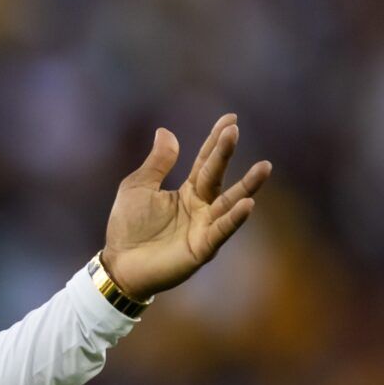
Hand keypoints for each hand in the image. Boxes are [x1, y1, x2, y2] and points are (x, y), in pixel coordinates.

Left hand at [101, 113, 271, 300]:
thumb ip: (157, 163)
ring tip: (264, 167)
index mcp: (186, 192)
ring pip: (229, 202)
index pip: (205, 161)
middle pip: (216, 176)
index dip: (216, 141)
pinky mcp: (203, 247)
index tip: (230, 119)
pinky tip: (249, 203)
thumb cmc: (128, 227)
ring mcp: (205, 226)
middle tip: (234, 131)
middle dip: (225, 154)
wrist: (119, 265)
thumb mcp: (138, 188)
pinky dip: (235, 218)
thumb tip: (166, 131)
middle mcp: (201, 206)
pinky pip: (222, 230)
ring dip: (248, 185)